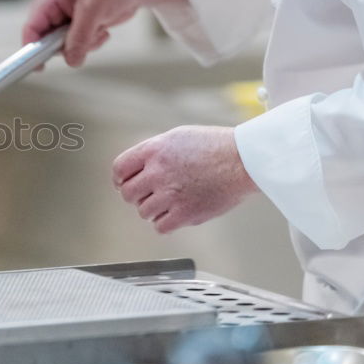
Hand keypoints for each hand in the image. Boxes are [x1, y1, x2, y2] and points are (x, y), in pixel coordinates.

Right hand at [23, 0, 185, 66]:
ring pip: (66, 46)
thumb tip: (71, 60)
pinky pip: (80, 45)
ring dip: (84, 43)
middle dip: (69, 45)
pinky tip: (103, 28)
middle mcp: (56, 8)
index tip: (38, 67)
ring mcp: (69, 18)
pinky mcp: (82, 25)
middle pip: (48, 42)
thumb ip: (78, 37)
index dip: (31, 49)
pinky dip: (93, 42)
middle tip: (86, 37)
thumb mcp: (93, 11)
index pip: (32, 28)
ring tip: (99, 28)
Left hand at [112, 126, 257, 233]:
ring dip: (153, 209)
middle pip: (127, 194)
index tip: (125, 184)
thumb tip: (135, 170)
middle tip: (150, 194)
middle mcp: (158, 172)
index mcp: (154, 150)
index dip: (120, 179)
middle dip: (136, 195)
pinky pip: (160, 227)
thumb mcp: (178, 137)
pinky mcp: (186, 213)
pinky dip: (165, 223)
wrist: (245, 159)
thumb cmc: (215, 146)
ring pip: (143, 212)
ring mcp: (171, 194)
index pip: (119, 169)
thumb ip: (153, 152)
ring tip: (171, 201)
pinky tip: (176, 213)